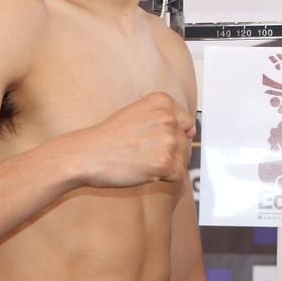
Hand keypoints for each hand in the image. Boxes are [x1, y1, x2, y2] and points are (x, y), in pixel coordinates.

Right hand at [79, 92, 194, 187]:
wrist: (88, 155)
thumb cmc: (109, 136)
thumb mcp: (138, 113)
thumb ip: (165, 117)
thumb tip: (193, 130)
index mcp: (163, 101)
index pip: (185, 122)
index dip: (170, 135)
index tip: (151, 139)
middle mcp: (168, 118)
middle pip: (184, 142)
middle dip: (168, 151)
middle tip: (142, 153)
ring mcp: (168, 140)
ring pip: (183, 159)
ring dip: (167, 165)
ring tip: (142, 161)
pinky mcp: (164, 163)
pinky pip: (178, 175)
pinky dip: (165, 178)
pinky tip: (146, 171)